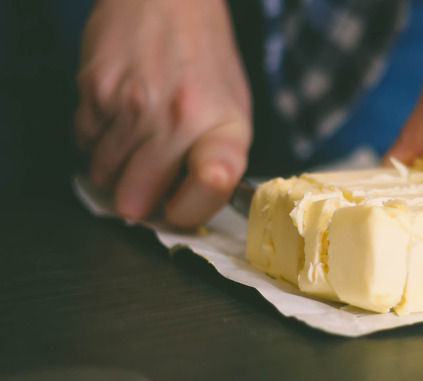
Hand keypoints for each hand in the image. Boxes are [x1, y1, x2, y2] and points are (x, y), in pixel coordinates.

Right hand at [76, 0, 251, 227]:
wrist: (169, 0)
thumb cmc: (206, 63)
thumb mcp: (233, 112)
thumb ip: (217, 163)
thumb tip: (185, 212)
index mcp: (225, 128)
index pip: (208, 193)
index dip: (188, 211)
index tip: (180, 206)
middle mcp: (180, 119)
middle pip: (136, 201)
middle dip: (140, 197)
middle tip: (152, 176)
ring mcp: (132, 106)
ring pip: (103, 177)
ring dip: (116, 167)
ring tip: (138, 137)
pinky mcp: (95, 90)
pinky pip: (84, 144)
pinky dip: (98, 139)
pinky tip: (120, 116)